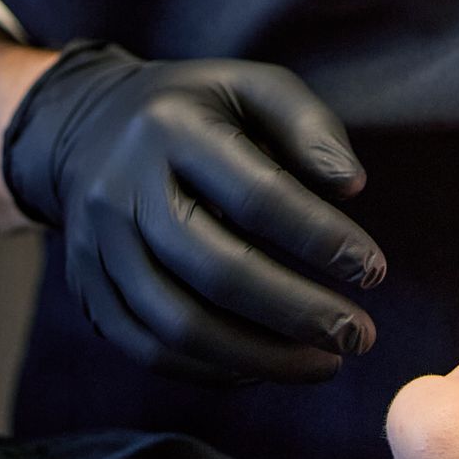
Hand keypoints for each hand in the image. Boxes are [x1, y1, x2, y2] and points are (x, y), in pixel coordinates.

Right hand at [2, 44, 385, 383]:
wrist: (84, 127)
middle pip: (215, 269)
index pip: (254, 195)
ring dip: (261, 357)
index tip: (374, 270)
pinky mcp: (87, 290)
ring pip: (178, 324)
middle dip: (297, 312)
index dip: (319, 238)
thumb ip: (308, 125)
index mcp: (170, 128)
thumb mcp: (250, 86)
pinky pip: (148, 349)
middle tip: (359, 336)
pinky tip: (264, 369)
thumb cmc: (194, 110)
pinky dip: (212, 371)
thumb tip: (351, 187)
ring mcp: (97, 246)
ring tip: (325, 364)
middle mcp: (122, 189)